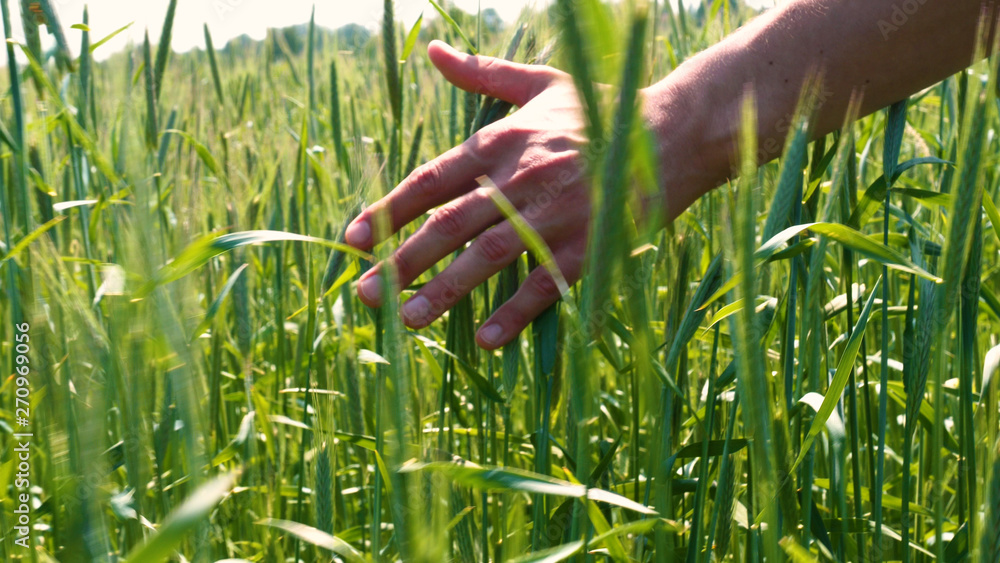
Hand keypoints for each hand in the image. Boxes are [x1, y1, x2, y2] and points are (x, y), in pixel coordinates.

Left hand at [344, 40, 590, 349]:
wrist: (673, 131)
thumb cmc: (600, 108)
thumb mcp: (539, 83)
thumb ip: (482, 74)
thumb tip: (433, 49)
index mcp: (501, 141)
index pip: (431, 181)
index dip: (390, 211)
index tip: (353, 239)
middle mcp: (520, 178)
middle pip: (449, 225)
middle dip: (403, 260)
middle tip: (366, 295)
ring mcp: (554, 214)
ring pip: (488, 257)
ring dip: (445, 291)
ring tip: (408, 320)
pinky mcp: (588, 244)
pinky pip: (546, 284)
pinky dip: (516, 314)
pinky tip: (487, 341)